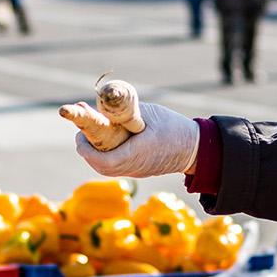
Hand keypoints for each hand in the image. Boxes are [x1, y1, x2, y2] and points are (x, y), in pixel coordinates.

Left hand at [73, 101, 199, 178]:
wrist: (196, 148)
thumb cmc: (174, 127)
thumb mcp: (150, 114)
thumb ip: (126, 111)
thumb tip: (101, 105)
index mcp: (139, 152)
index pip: (106, 160)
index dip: (88, 150)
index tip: (80, 136)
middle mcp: (136, 166)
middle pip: (102, 167)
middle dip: (87, 151)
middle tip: (81, 134)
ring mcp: (137, 171)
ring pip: (107, 170)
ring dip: (94, 156)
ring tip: (89, 138)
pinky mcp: (139, 171)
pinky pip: (116, 169)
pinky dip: (104, 159)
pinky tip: (103, 144)